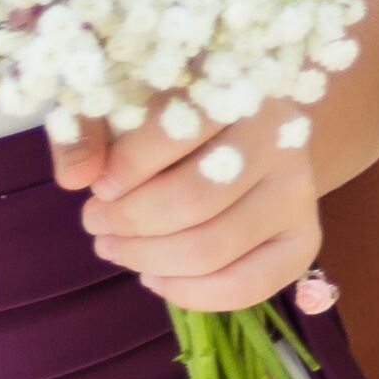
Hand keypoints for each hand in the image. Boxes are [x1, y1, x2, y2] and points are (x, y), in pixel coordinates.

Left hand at [53, 106, 325, 316]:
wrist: (237, 124)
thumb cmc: (170, 106)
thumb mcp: (124, 97)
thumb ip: (86, 126)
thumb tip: (75, 178)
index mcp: (239, 84)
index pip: (178, 133)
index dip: (126, 169)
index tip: (97, 185)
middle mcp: (282, 137)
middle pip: (194, 201)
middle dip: (129, 223)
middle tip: (94, 221)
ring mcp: (299, 191)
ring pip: (214, 248)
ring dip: (147, 259)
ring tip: (113, 246)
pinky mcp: (304, 238)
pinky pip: (249, 286)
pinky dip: (191, 294)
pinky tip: (153, 277)